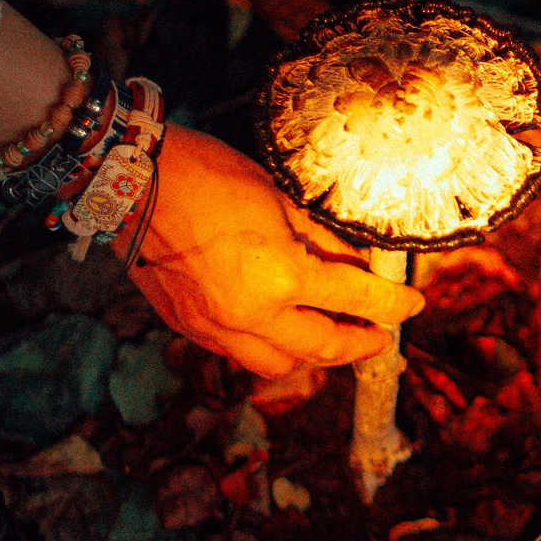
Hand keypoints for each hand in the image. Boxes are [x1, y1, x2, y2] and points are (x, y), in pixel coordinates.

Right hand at [125, 126, 423, 376]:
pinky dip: (265, 347)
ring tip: (329, 336)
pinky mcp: (188, 327)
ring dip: (311, 356)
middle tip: (379, 337)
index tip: (411, 306)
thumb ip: (325, 242)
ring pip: (278, 365)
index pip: (356, 299)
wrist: (130, 178)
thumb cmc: (207, 174)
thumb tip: (359, 266)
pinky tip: (277, 328)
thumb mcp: (281, 199)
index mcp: (281, 277)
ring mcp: (215, 327)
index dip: (392, 305)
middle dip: (358, 345)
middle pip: (322, 349)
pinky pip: (237, 355)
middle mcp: (250, 314)